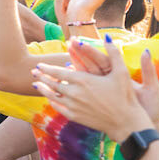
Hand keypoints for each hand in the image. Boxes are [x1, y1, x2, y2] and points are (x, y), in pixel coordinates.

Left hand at [30, 38, 154, 140]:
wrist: (125, 123)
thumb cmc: (126, 96)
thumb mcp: (122, 72)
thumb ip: (114, 52)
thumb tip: (109, 36)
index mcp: (83, 80)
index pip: (59, 72)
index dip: (47, 68)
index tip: (39, 65)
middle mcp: (74, 93)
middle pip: (52, 83)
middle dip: (42, 77)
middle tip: (33, 72)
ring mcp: (73, 106)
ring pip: (52, 96)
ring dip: (43, 89)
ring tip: (35, 83)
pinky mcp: (75, 117)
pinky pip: (58, 108)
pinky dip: (51, 102)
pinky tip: (49, 99)